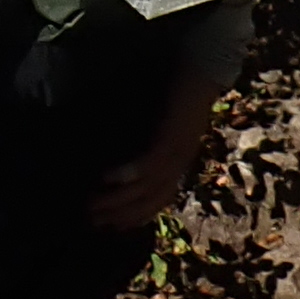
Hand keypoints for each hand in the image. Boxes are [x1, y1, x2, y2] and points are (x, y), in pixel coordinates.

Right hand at [87, 87, 218, 232]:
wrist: (206, 70)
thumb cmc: (186, 91)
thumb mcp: (171, 122)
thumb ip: (158, 139)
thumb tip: (131, 151)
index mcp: (181, 160)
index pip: (159, 199)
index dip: (136, 216)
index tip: (112, 227)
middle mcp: (180, 162)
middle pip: (151, 199)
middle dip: (122, 214)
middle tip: (93, 222)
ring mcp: (176, 151)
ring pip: (147, 187)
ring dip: (119, 199)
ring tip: (92, 205)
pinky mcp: (170, 136)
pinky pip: (147, 162)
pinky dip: (127, 173)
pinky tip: (106, 178)